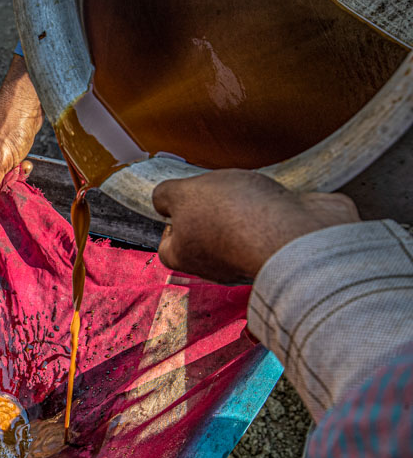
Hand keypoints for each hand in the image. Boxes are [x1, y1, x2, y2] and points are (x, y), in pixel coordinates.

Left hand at [153, 169, 361, 281]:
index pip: (167, 247)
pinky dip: (269, 213)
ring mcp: (248, 258)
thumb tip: (162, 200)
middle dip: (208, 213)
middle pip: (203, 239)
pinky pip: (269, 229)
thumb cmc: (234, 216)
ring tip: (246, 192)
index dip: (170, 224)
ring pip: (237, 233)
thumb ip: (165, 195)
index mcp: (185, 255)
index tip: (179, 205)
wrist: (295, 231)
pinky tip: (272, 199)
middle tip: (217, 193)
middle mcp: (214, 264)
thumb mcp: (184, 193)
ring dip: (241, 211)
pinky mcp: (280, 249)